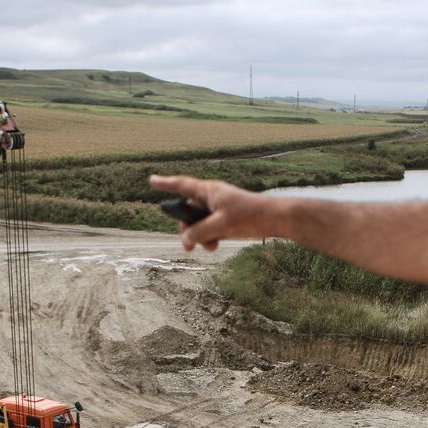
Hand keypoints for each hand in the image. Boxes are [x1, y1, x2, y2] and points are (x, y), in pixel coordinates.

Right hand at [148, 174, 280, 251]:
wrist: (275, 219)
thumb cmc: (249, 216)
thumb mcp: (220, 225)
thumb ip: (199, 232)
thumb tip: (185, 240)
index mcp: (209, 191)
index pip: (182, 185)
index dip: (166, 184)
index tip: (151, 180)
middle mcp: (212, 197)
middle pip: (188, 211)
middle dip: (186, 229)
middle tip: (188, 245)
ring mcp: (219, 208)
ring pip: (199, 222)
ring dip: (199, 236)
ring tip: (209, 247)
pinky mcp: (227, 218)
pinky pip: (210, 228)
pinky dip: (209, 237)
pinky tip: (216, 245)